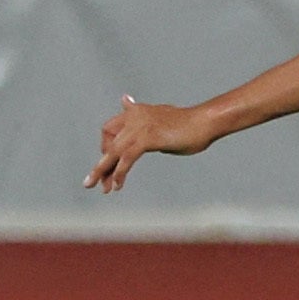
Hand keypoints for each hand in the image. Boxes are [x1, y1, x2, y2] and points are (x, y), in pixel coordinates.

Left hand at [87, 95, 211, 193]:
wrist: (204, 123)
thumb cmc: (188, 125)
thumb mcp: (162, 120)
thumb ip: (145, 121)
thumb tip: (132, 113)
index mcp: (136, 112)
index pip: (110, 129)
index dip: (106, 148)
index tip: (108, 166)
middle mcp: (134, 116)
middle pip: (108, 141)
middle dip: (102, 163)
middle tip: (94, 182)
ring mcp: (140, 127)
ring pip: (113, 151)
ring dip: (102, 171)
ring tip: (98, 187)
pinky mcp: (147, 138)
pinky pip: (126, 158)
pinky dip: (120, 172)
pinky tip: (118, 185)